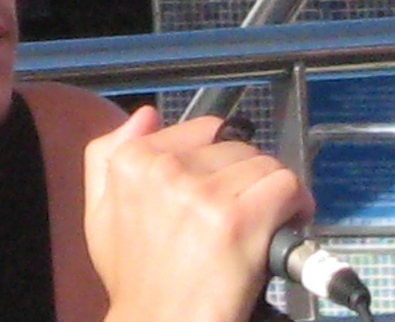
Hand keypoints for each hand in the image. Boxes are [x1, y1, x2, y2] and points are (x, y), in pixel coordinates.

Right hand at [84, 106, 314, 321]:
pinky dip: (296, 204)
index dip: (220, 158)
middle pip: (237, 147)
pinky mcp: (238, 220)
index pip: (203, 130)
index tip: (223, 184)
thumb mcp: (99, 213)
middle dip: (245, 176)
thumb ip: (108, 157)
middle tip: (244, 210)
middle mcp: (164, 169)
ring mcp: (202, 193)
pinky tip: (286, 223)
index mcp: (131, 161)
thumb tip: (146, 115)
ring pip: (264, 164)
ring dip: (271, 191)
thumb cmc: (134, 278)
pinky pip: (285, 185)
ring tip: (266, 220)